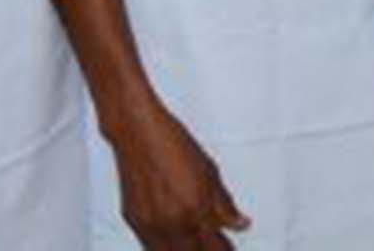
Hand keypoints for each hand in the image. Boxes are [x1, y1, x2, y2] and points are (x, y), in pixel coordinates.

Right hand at [103, 99, 248, 250]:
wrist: (139, 133)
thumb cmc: (174, 144)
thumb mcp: (209, 171)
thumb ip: (225, 203)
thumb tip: (240, 223)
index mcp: (195, 209)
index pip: (215, 246)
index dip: (225, 250)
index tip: (230, 248)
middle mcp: (173, 222)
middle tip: (216, 246)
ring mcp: (150, 225)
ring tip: (197, 244)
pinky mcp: (133, 222)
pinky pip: (151, 247)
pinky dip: (165, 248)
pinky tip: (175, 243)